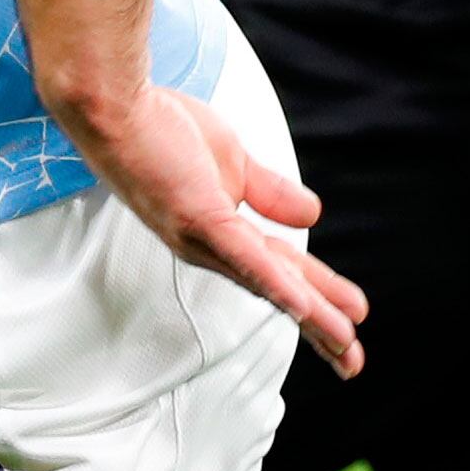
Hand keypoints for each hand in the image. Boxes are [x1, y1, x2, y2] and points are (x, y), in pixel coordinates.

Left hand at [67, 83, 367, 377]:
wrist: (115, 108)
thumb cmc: (161, 131)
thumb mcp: (233, 163)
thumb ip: (271, 194)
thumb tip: (313, 215)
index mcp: (223, 235)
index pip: (283, 274)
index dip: (319, 299)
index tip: (351, 324)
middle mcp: (213, 248)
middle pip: (282, 291)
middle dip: (321, 327)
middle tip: (354, 362)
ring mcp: (205, 237)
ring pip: (271, 283)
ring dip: (311, 314)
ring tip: (344, 342)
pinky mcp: (199, 217)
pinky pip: (244, 255)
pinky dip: (274, 282)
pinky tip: (300, 305)